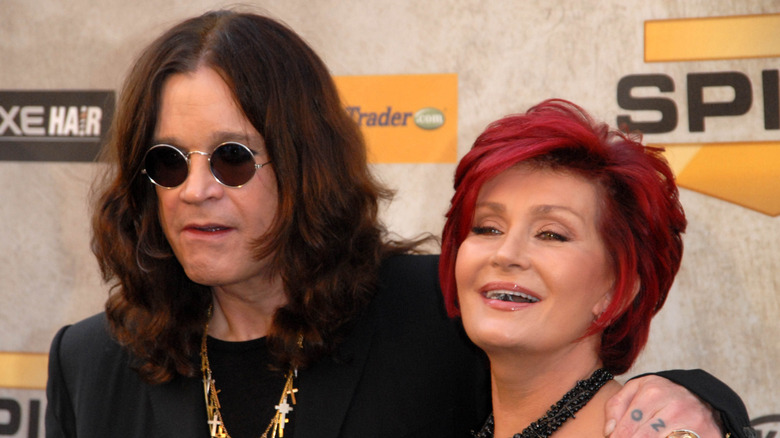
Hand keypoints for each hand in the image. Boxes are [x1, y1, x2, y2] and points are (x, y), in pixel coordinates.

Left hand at [604, 375, 722, 437]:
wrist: (702, 396)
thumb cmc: (661, 395)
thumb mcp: (636, 390)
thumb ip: (616, 406)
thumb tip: (609, 431)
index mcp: (653, 391)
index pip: (627, 427)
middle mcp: (674, 405)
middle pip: (643, 437)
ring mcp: (693, 421)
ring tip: (644, 437)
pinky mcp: (707, 434)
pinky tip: (663, 437)